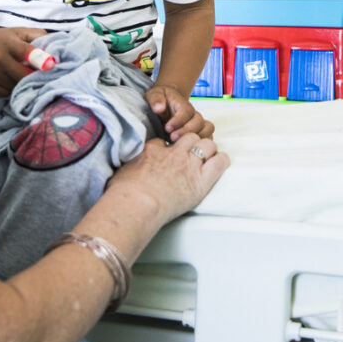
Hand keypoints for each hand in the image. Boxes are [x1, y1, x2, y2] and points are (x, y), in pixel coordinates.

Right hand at [0, 25, 48, 95]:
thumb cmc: (2, 39)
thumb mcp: (19, 32)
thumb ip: (38, 36)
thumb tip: (57, 46)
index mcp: (10, 44)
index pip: (26, 52)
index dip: (40, 60)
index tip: (52, 65)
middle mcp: (0, 59)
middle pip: (23, 76)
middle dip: (36, 79)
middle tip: (45, 79)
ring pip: (16, 87)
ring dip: (25, 86)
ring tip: (28, 80)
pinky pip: (6, 93)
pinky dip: (13, 90)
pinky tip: (14, 82)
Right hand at [106, 133, 228, 223]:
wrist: (136, 205)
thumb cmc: (123, 193)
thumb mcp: (121, 172)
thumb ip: (129, 165)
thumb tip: (125, 169)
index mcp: (153, 150)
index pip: (163, 141)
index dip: (166, 147)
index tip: (166, 153)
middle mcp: (173, 153)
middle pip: (189, 137)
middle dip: (190, 142)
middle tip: (189, 154)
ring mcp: (189, 166)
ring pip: (207, 144)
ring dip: (206, 149)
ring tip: (205, 157)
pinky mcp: (200, 182)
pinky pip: (219, 162)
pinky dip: (221, 160)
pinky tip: (219, 162)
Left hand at [145, 83, 213, 139]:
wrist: (164, 104)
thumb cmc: (159, 100)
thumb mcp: (154, 95)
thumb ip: (156, 99)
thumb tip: (159, 108)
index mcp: (182, 104)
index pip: (187, 111)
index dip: (178, 120)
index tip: (167, 128)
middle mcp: (193, 113)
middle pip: (199, 121)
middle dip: (186, 131)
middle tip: (172, 138)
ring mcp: (198, 123)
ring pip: (207, 129)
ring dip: (196, 138)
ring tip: (181, 144)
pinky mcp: (200, 132)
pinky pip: (208, 137)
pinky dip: (201, 143)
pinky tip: (188, 148)